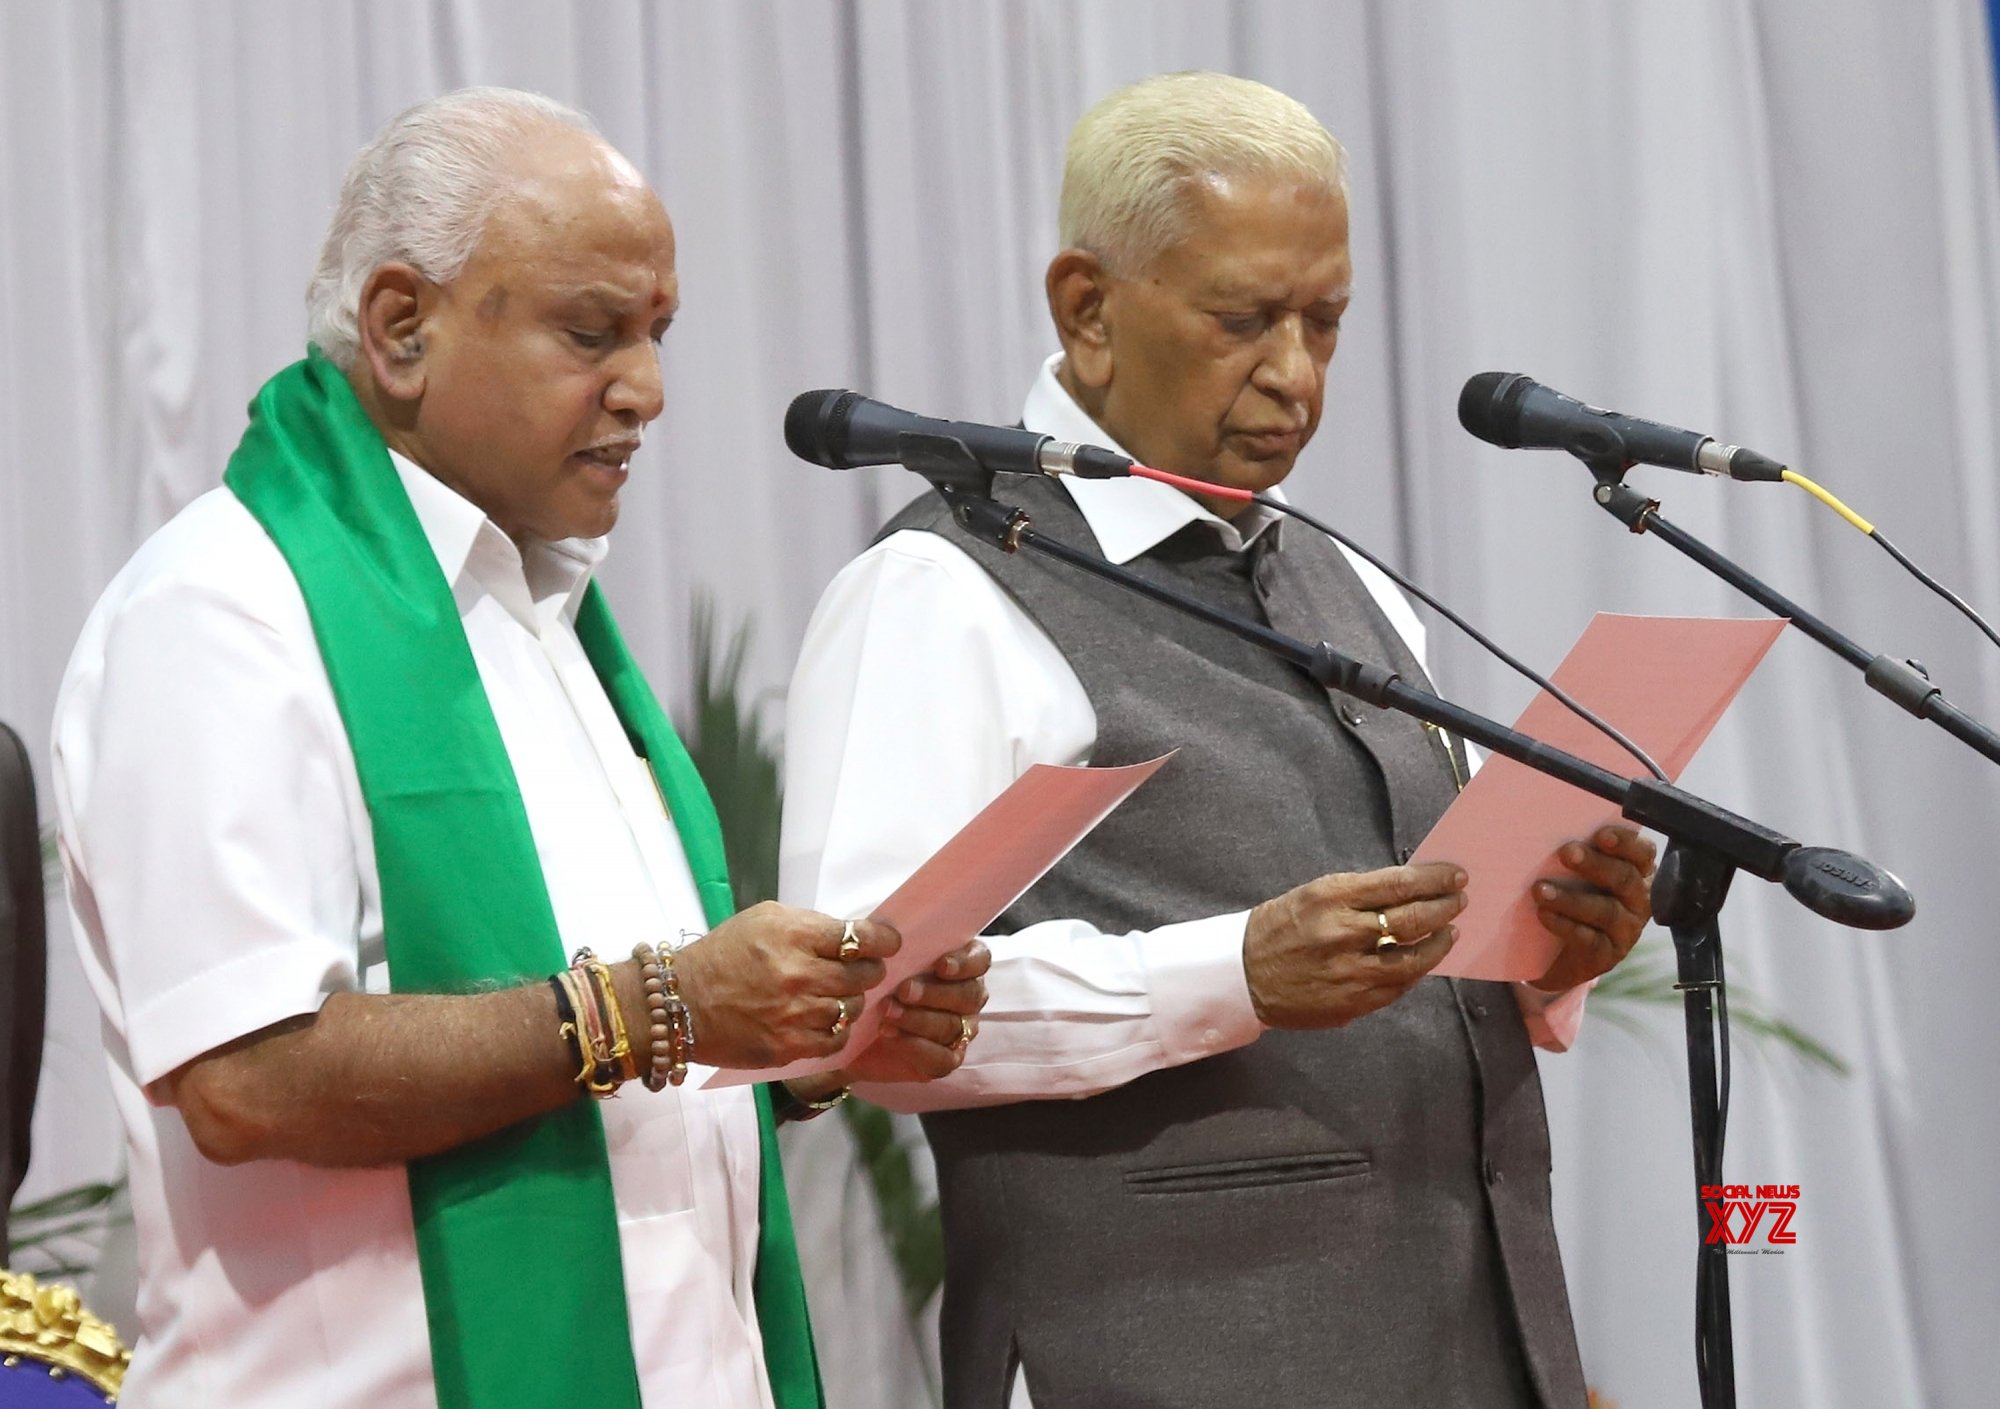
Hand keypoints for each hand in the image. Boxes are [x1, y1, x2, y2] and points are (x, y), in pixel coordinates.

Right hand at [673, 903, 898, 1067]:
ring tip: (835, 996)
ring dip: (850, 1002)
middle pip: (864, 975)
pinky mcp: (787, 1046)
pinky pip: (836, 1040)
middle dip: (868, 971)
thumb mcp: (765, 919)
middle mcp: (798, 974)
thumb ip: (810, 924)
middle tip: (859, 971)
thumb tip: (853, 935)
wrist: (682, 1002)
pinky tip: (824, 1021)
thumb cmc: (725, 954)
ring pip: (852, 1008)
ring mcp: (794, 1014)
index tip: (888, 943)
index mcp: (794, 935)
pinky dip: (837, 1030)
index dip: (883, 941)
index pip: (860, 937)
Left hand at [834, 940, 992, 1083]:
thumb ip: (894, 944)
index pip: (980, 960)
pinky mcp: (945, 1060)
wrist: (853, 1027)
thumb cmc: (874, 981)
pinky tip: (891, 1035)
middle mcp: (968, 998)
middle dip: (935, 993)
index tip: (941, 965)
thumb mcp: (882, 957)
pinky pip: (943, 1059)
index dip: (965, 963)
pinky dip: (917, 1047)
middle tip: (903, 990)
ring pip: (953, 1026)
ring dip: (919, 1019)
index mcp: (962, 965)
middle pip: (969, 995)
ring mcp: (960, 1031)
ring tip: (887, 1013)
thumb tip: (888, 933)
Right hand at [1243, 863, 1466, 1028]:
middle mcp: (1345, 933)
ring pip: (1415, 958)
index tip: (1455, 876)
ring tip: (1451, 931)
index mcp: (1332, 898)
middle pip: (1414, 918)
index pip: (1399, 884)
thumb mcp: (1312, 895)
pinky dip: (1416, 971)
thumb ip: (1359, 894)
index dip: (1435, 879)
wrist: (1243, 975)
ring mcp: (1352, 972)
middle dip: (1445, 907)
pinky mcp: (1354, 1002)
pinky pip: (1398, 986)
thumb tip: (1408, 890)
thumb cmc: (1278, 927)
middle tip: (1459, 900)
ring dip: (1439, 942)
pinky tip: (1423, 960)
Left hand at [1530, 825, 1656, 991]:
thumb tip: (1546, 829)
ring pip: (1606, 911)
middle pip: (1624, 879)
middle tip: (1566, 852)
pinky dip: (1564, 925)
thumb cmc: (1576, 896)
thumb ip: (1578, 854)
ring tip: (1540, 889)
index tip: (1600, 835)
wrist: (1565, 953)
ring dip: (1570, 899)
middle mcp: (1639, 900)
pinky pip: (1589, 939)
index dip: (1626, 842)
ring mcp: (1627, 930)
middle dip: (1595, 864)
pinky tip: (1544, 914)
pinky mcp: (1609, 955)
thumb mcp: (1581, 874)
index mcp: (1638, 872)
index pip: (1643, 853)